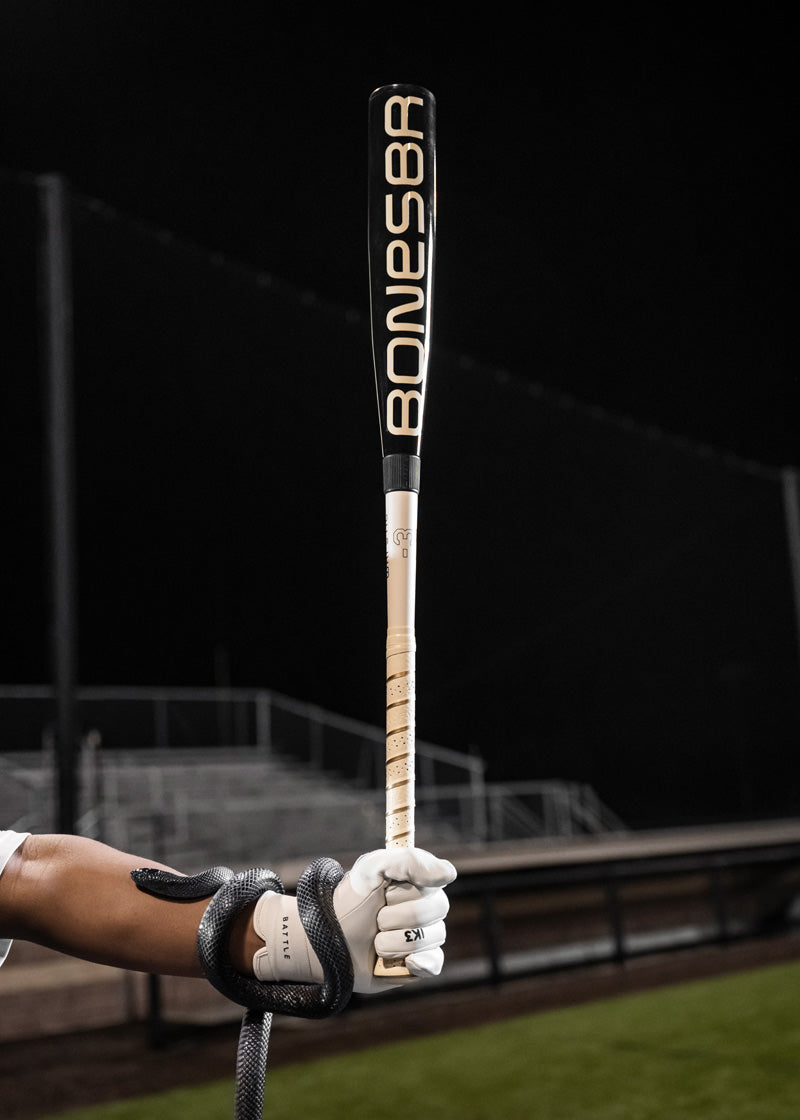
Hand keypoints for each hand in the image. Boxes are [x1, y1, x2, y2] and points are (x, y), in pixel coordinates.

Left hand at [252, 847, 455, 993]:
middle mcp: (427, 907)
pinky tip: (401, 961)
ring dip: (394, 941)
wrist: (328, 942)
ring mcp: (425, 936)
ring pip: (430, 938)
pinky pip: (434, 964)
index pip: (435, 880)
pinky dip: (417, 963)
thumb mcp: (371, 869)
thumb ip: (408, 862)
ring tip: (376, 941)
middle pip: (434, 910)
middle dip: (396, 916)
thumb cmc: (350, 901)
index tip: (386, 890)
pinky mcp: (420, 964)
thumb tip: (449, 874)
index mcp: (419, 881)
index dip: (407, 888)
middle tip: (376, 918)